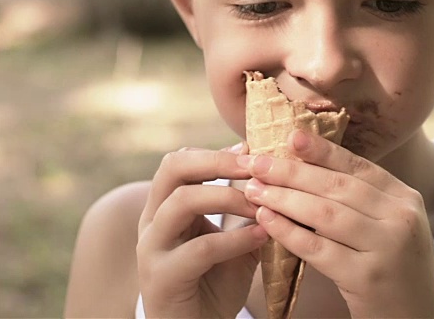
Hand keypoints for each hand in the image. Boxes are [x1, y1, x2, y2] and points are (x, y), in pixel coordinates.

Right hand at [137, 144, 267, 317]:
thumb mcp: (235, 240)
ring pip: (182, 201)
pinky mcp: (162, 278)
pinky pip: (200, 249)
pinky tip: (262, 236)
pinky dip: (235, 239)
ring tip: (261, 204)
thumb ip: (249, 213)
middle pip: (173, 168)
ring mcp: (152, 248)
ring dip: (228, 197)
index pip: (180, 161)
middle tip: (255, 166)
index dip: (216, 153)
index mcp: (166, 207)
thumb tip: (281, 181)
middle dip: (218, 162)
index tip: (252, 152)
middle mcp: (153, 221)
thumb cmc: (215, 282)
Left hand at [239, 130, 433, 317]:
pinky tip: (266, 219)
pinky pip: (318, 249)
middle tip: (257, 163)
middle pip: (337, 186)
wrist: (417, 318)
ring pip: (325, 214)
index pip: (358, 167)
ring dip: (283, 198)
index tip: (290, 137)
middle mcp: (401, 218)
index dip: (322, 150)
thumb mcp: (390, 226)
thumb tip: (309, 167)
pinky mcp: (367, 278)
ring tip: (253, 189)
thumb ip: (363, 200)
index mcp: (406, 198)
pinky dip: (288, 231)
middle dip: (292, 171)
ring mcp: (387, 248)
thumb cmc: (394, 268)